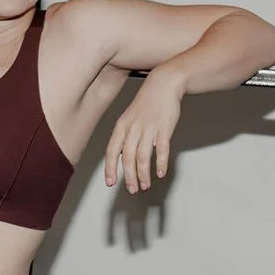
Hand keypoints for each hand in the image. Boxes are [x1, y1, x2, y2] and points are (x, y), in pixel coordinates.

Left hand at [104, 73, 183, 193]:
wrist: (163, 84)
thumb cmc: (146, 103)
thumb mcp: (129, 118)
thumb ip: (125, 137)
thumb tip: (122, 157)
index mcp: (122, 127)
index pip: (112, 151)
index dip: (110, 168)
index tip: (110, 183)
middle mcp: (133, 129)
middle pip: (128, 158)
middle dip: (129, 176)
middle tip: (132, 189)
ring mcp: (149, 129)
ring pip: (143, 157)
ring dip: (143, 174)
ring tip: (145, 185)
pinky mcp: (164, 129)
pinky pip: (161, 150)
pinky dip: (161, 163)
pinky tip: (161, 173)